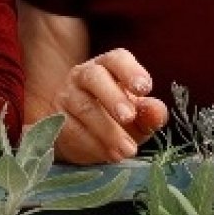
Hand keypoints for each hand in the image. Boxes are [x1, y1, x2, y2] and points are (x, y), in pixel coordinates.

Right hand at [51, 49, 167, 163]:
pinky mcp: (56, 119)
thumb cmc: (116, 117)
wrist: (80, 137)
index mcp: (108, 67)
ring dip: (107, 130)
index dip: (130, 71)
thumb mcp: (138, 115)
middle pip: (94, 77)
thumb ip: (150, 112)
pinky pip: (72, 129)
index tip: (144, 89)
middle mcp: (83, 75)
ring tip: (127, 150)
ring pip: (84, 107)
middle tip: (129, 117)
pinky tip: (109, 155)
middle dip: (113, 97)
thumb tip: (156, 111)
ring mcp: (67, 96)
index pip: (116, 59)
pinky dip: (93, 144)